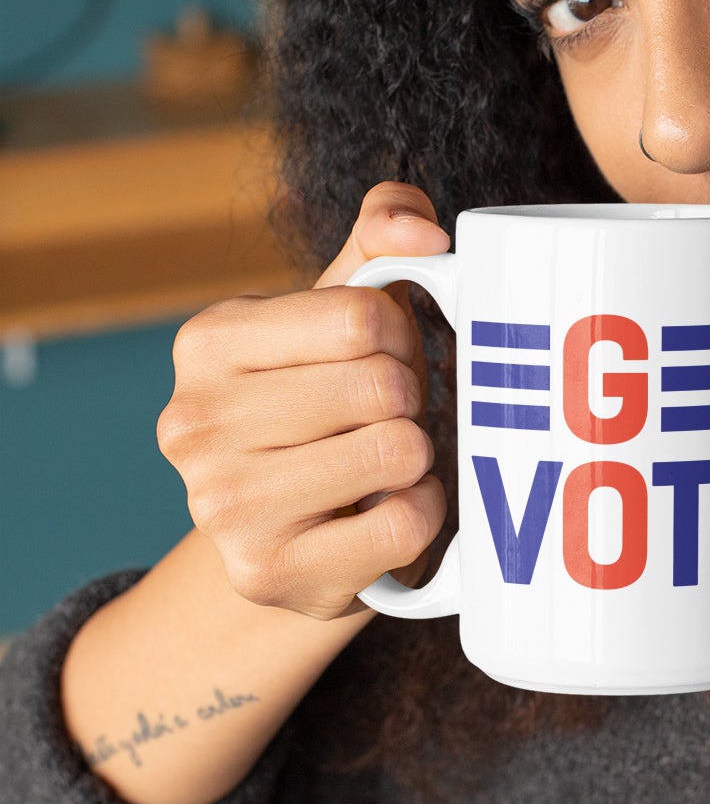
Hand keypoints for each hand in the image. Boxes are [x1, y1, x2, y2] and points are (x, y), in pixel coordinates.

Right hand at [157, 181, 451, 618]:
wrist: (288, 534)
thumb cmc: (327, 408)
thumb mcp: (338, 315)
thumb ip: (381, 242)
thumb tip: (421, 229)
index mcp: (208, 343)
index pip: (364, 315)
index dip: (401, 336)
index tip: (382, 361)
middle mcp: (193, 423)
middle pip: (384, 385)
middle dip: (410, 400)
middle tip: (387, 420)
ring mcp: (223, 507)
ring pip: (399, 452)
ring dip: (418, 458)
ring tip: (383, 465)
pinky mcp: (270, 574)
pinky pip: (407, 524)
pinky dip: (422, 514)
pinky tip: (387, 510)